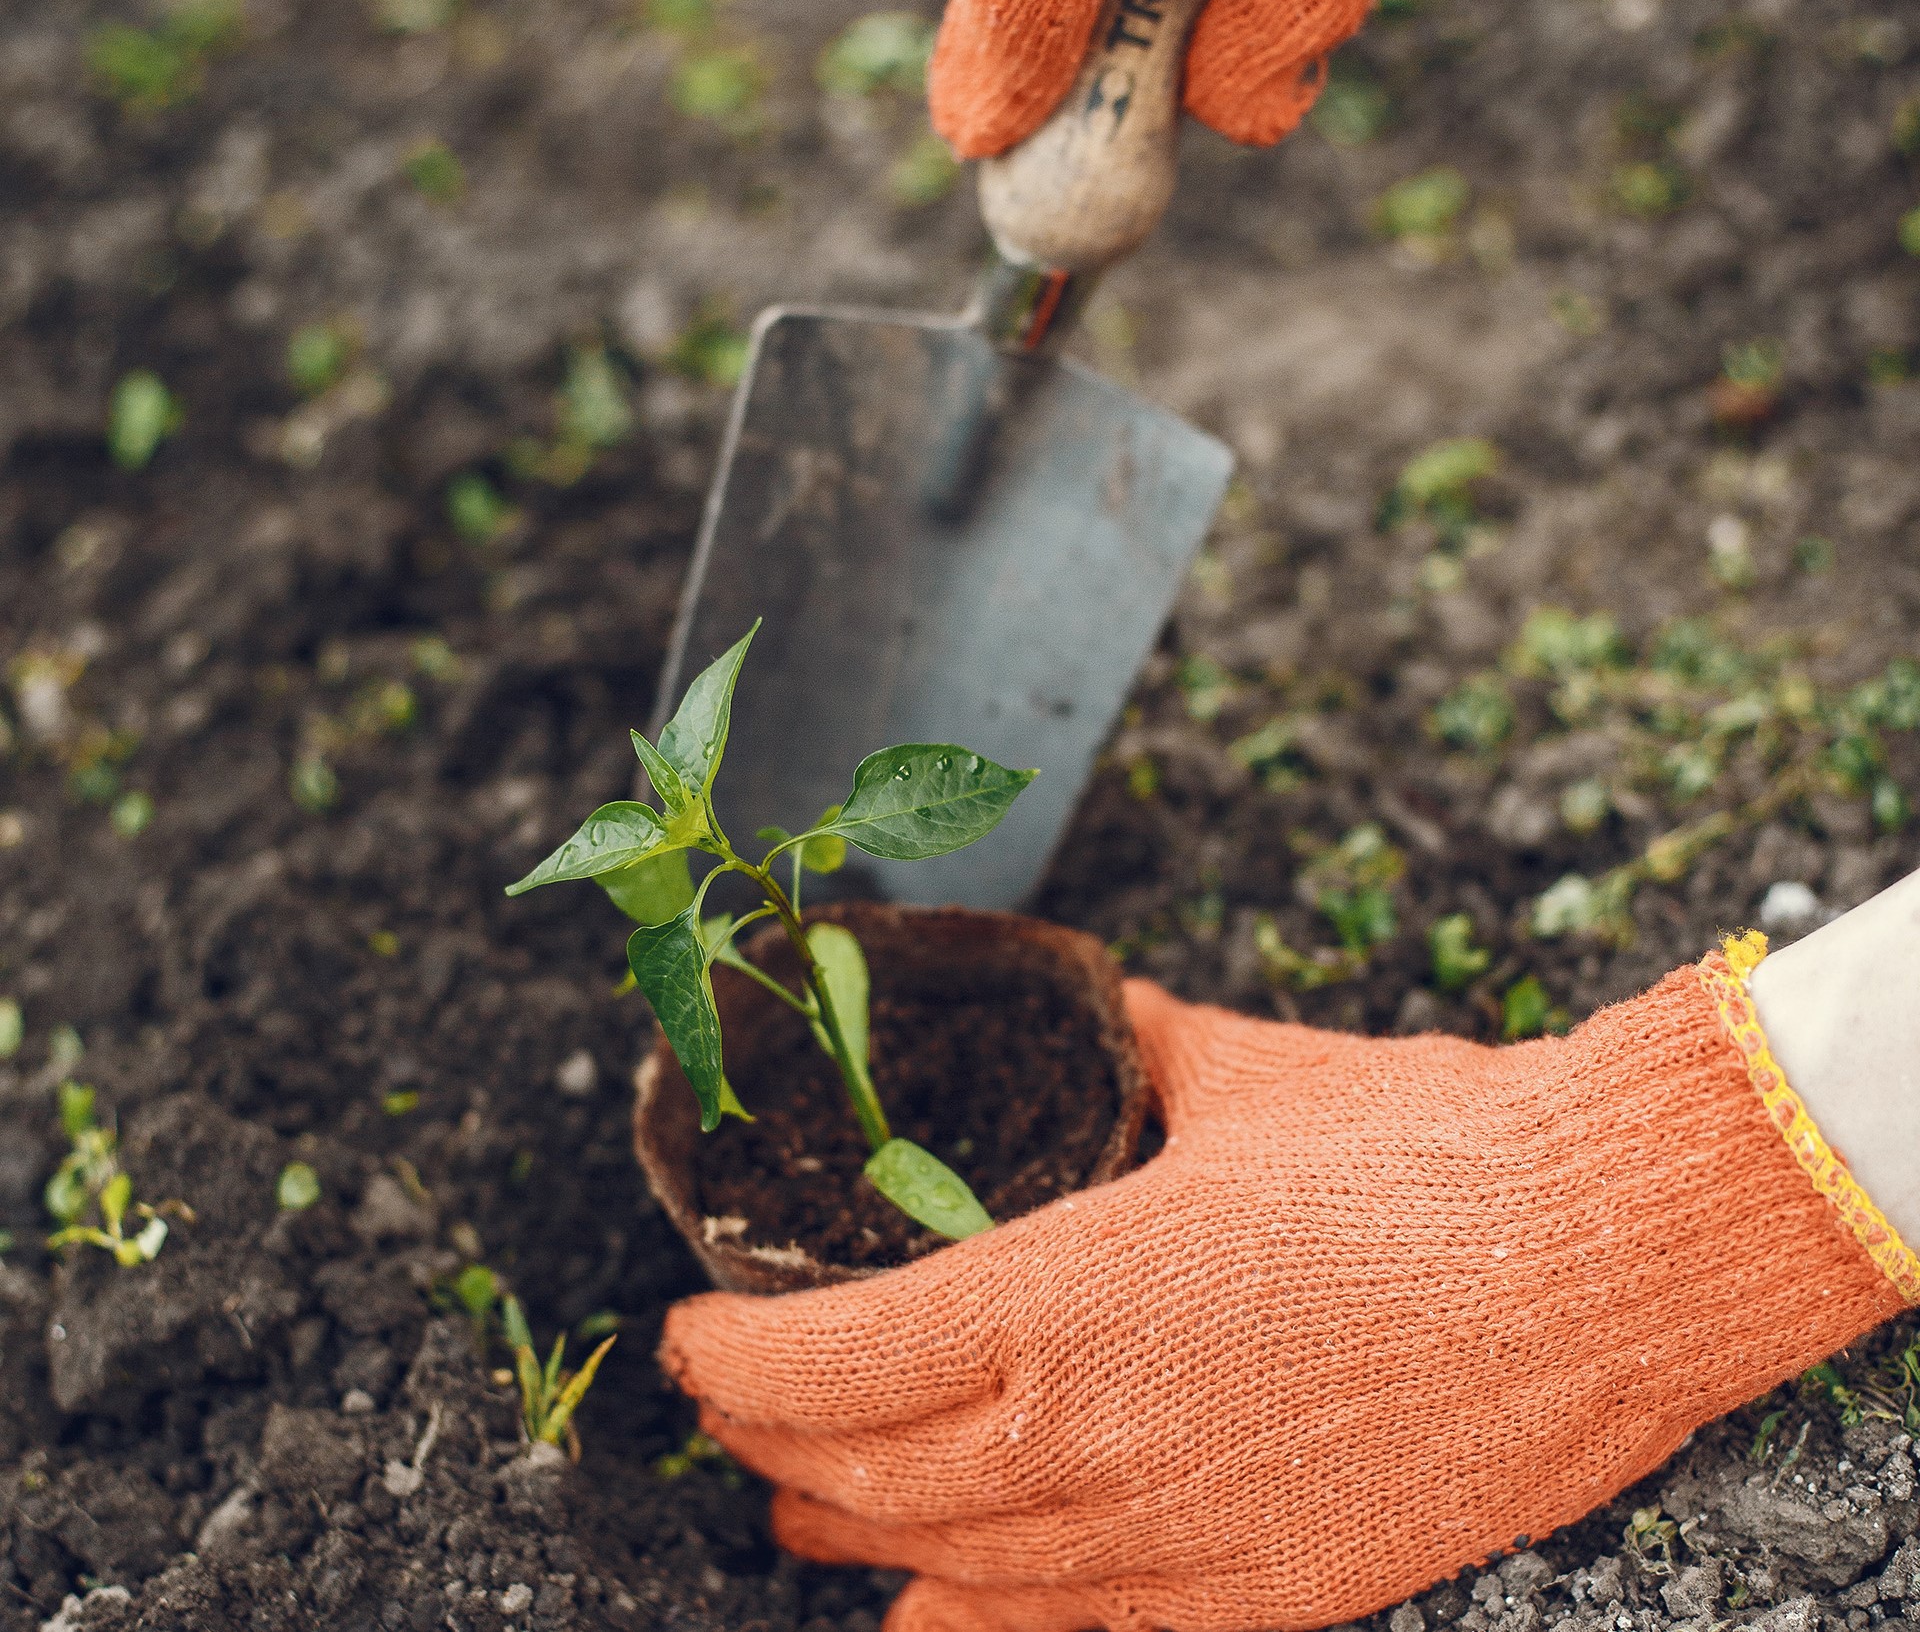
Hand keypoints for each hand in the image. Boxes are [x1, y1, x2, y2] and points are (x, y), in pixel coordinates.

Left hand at [662, 964, 1898, 1631]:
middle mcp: (1083, 1446)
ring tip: (798, 1509)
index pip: (819, 1366)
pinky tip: (934, 1610)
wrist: (1604, 1259)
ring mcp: (1164, 1547)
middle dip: (762, 1444)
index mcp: (1058, 1300)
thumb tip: (1103, 1018)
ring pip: (937, 1582)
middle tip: (732, 1403)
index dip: (726, 1358)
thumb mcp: (1238, 1079)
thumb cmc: (1421, 1151)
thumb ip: (1132, 1054)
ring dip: (846, 1541)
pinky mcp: (1254, 1608)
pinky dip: (970, 1624)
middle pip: (853, 1481)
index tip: (692, 1332)